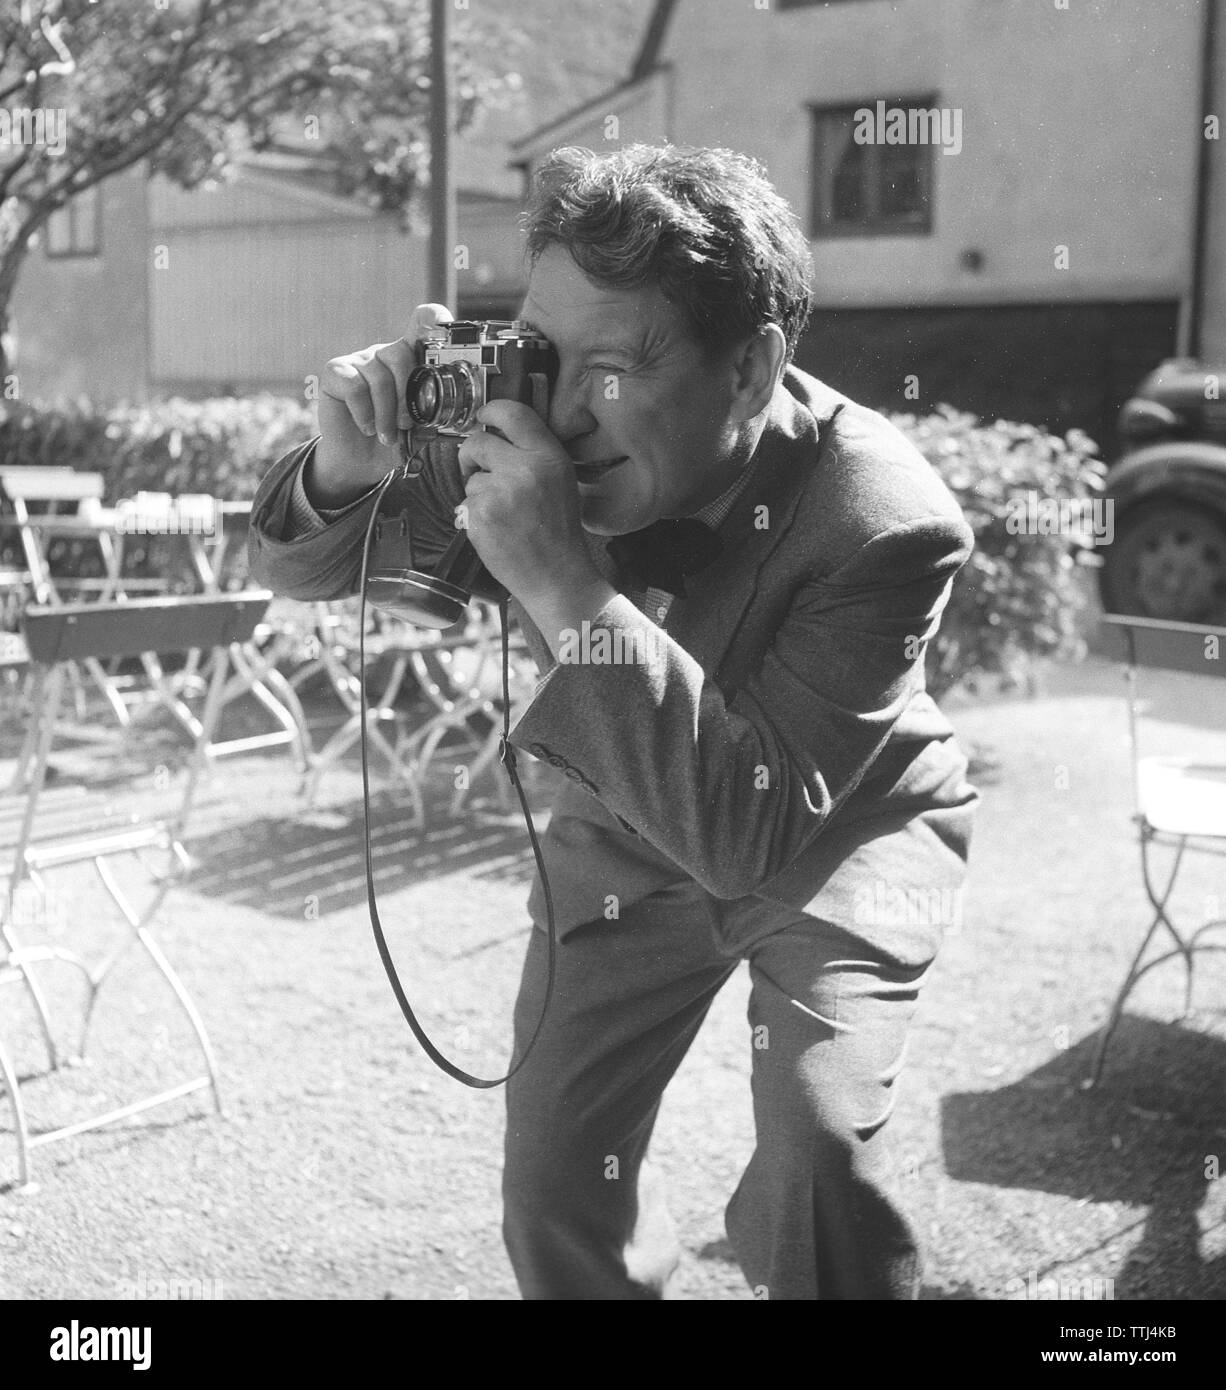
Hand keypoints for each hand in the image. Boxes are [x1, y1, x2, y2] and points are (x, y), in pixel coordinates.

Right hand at [307, 303, 453, 507]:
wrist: (360, 462)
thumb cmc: (394, 441)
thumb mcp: (422, 428)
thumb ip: (437, 412)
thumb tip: (458, 408)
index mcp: (411, 361)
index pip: (422, 323)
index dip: (432, 320)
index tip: (442, 328)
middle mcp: (385, 354)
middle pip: (401, 353)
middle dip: (408, 395)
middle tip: (407, 424)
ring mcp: (359, 360)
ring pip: (379, 376)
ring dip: (386, 413)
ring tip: (387, 434)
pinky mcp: (335, 372)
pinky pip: (355, 386)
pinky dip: (364, 413)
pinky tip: (367, 427)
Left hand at [458, 399, 615, 648]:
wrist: (557, 575)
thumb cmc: (558, 530)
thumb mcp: (560, 480)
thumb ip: (534, 453)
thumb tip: (496, 433)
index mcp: (548, 456)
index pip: (512, 413)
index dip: (490, 411)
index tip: (482, 417)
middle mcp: (525, 468)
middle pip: (478, 442)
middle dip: (471, 456)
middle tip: (479, 472)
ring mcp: (500, 492)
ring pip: (470, 479)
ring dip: (478, 494)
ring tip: (503, 516)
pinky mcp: (481, 516)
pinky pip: (464, 504)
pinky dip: (474, 517)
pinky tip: (496, 531)